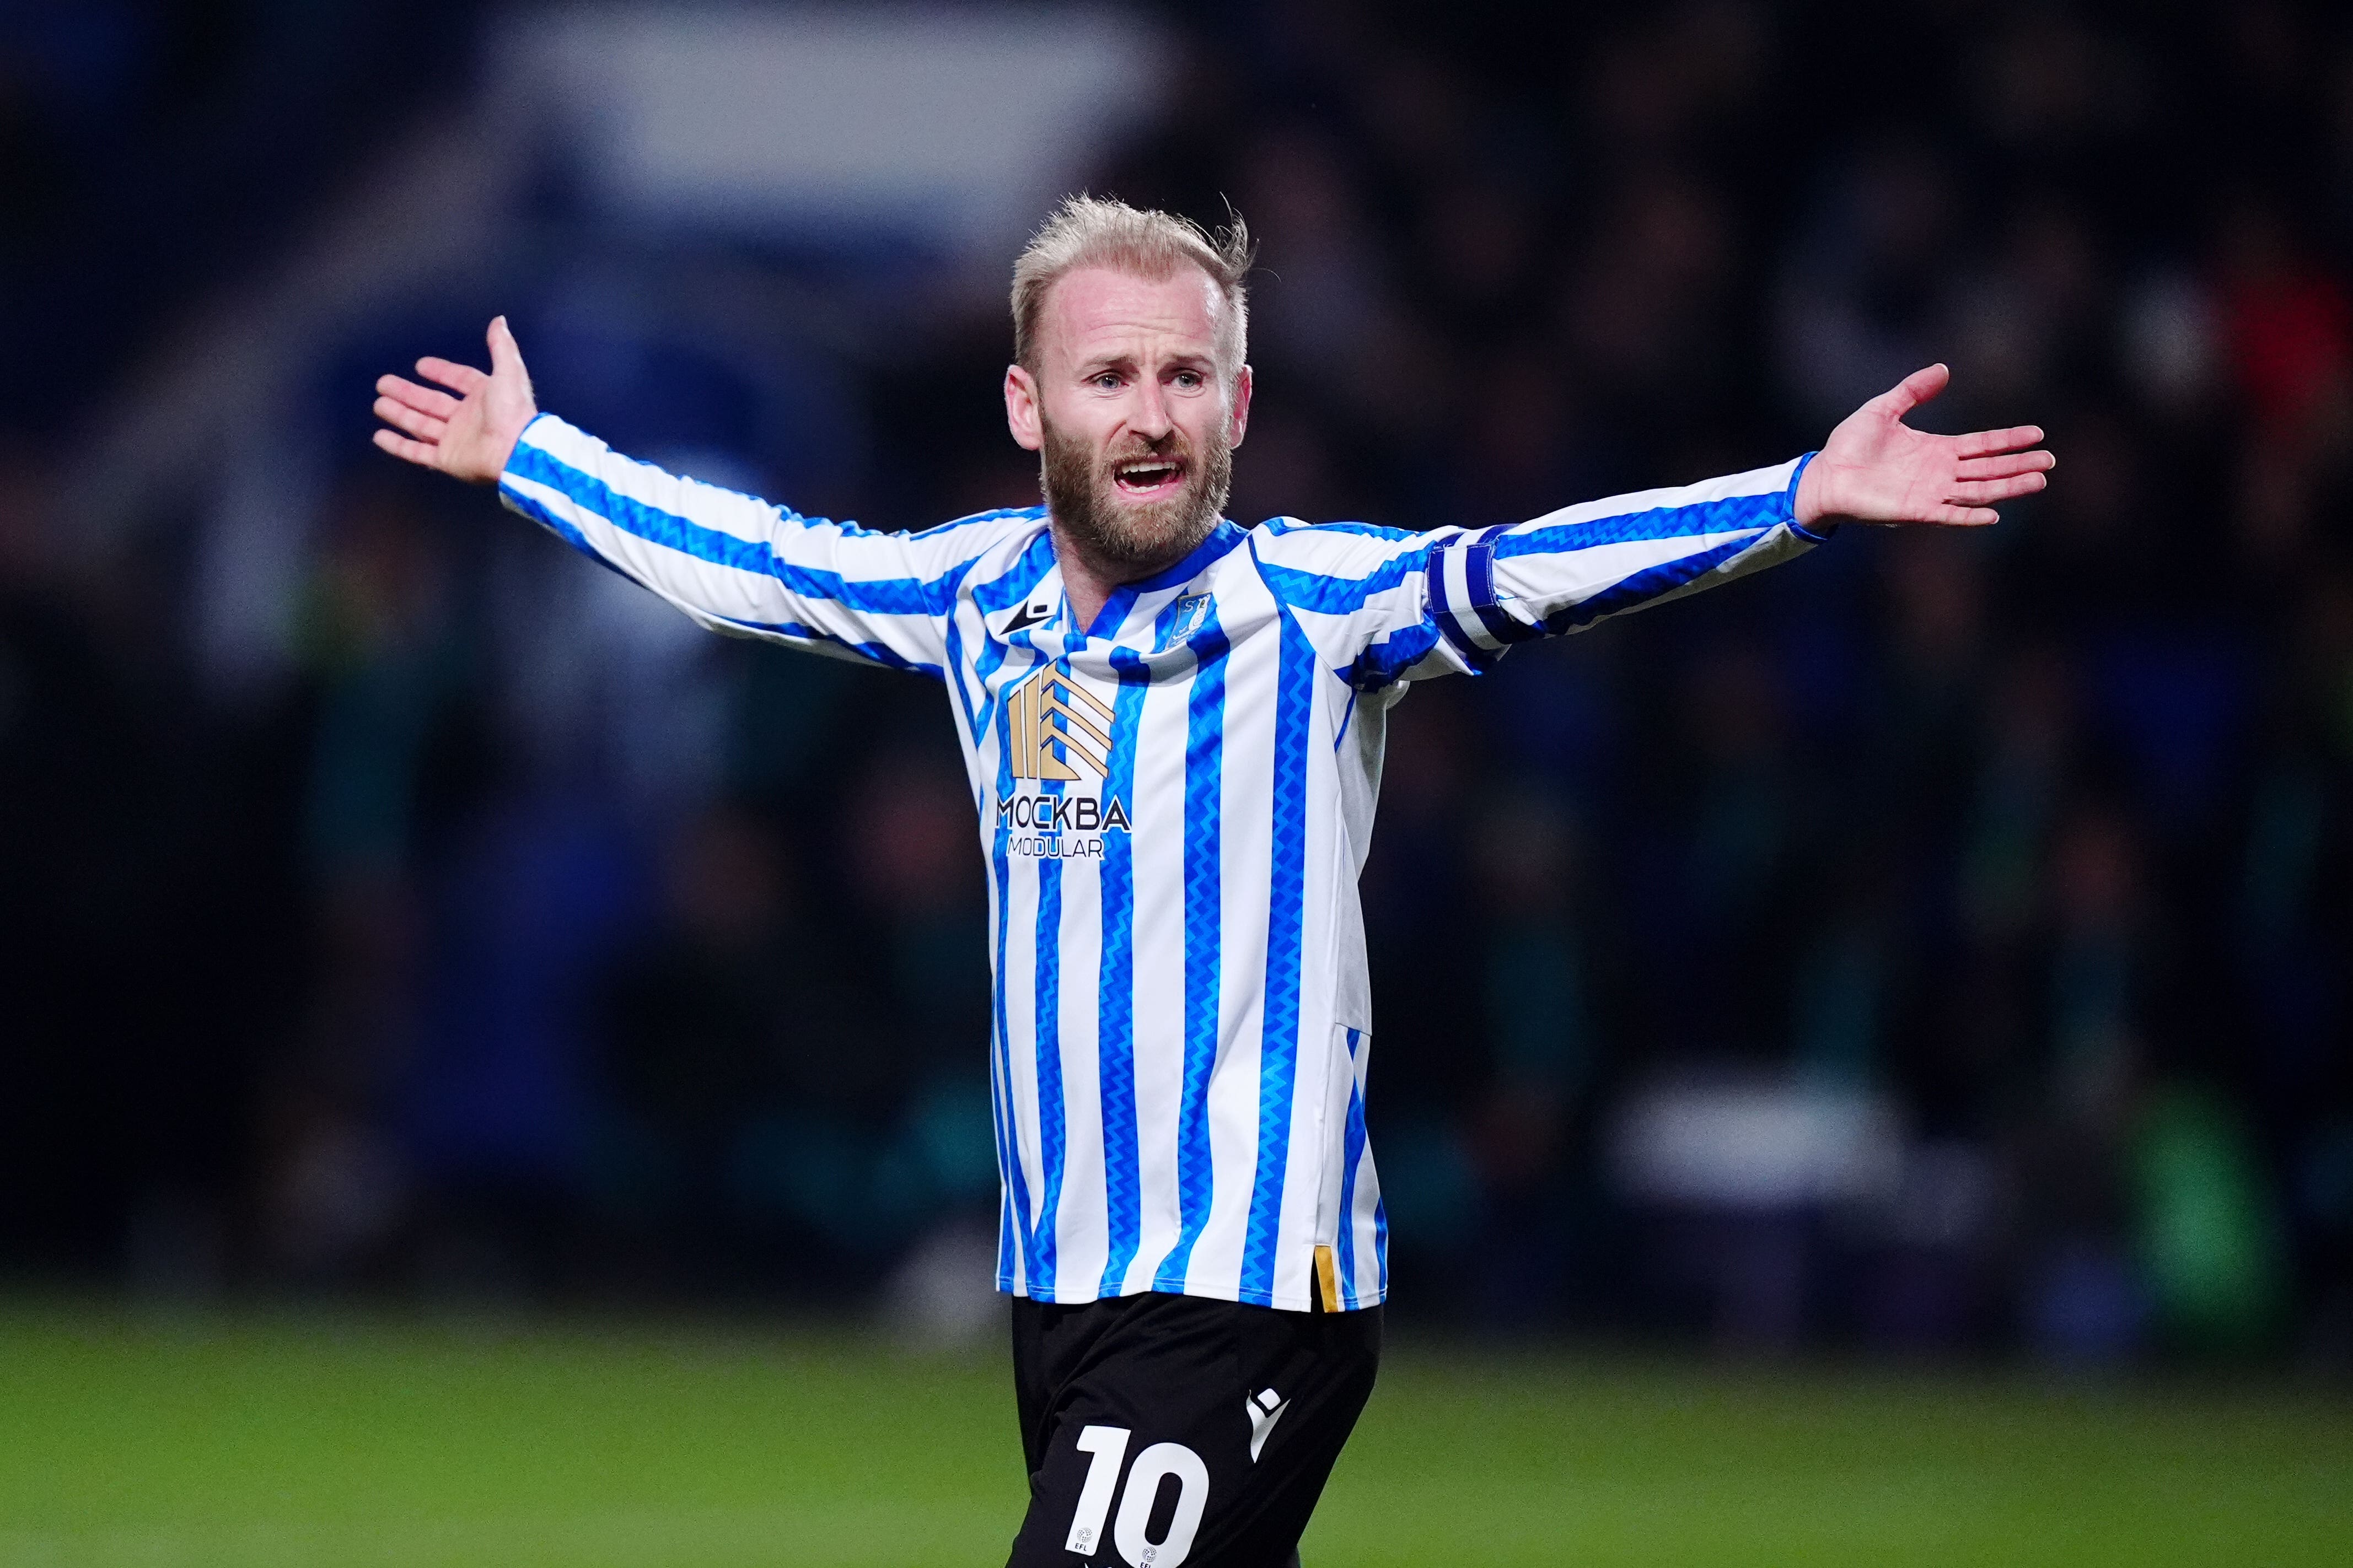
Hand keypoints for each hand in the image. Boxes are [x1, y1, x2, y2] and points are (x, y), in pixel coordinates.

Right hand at [371, 316, 537, 483]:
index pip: (459, 380)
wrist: (515, 451)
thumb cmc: (513, 412)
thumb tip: (499, 320)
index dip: (441, 372)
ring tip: (379, 404)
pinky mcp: (446, 459)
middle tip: (384, 383)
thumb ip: (501, 346)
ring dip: (399, 414)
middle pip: (431, 402)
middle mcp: (468, 418)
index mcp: (483, 397)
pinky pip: (417, 452)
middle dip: (407, 393)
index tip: (420, 366)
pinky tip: (380, 437)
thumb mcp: (509, 372)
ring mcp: (455, 440)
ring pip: (420, 424)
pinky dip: (398, 445)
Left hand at [1795, 364, 2052, 528]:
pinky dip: (1970, 515)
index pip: (1982, 444)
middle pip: (1989, 469)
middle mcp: (1939, 472)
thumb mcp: (1883, 408)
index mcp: (1936, 449)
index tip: (2038, 434)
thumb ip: (1913, 390)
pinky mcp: (1915, 511)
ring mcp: (1930, 493)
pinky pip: (1948, 514)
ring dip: (2008, 487)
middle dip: (2019, 465)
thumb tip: (1944, 369)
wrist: (1823, 475)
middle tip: (2051, 461)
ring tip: (2039, 481)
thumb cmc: (1849, 444)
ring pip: (1978, 491)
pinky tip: (1994, 515)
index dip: (2009, 440)